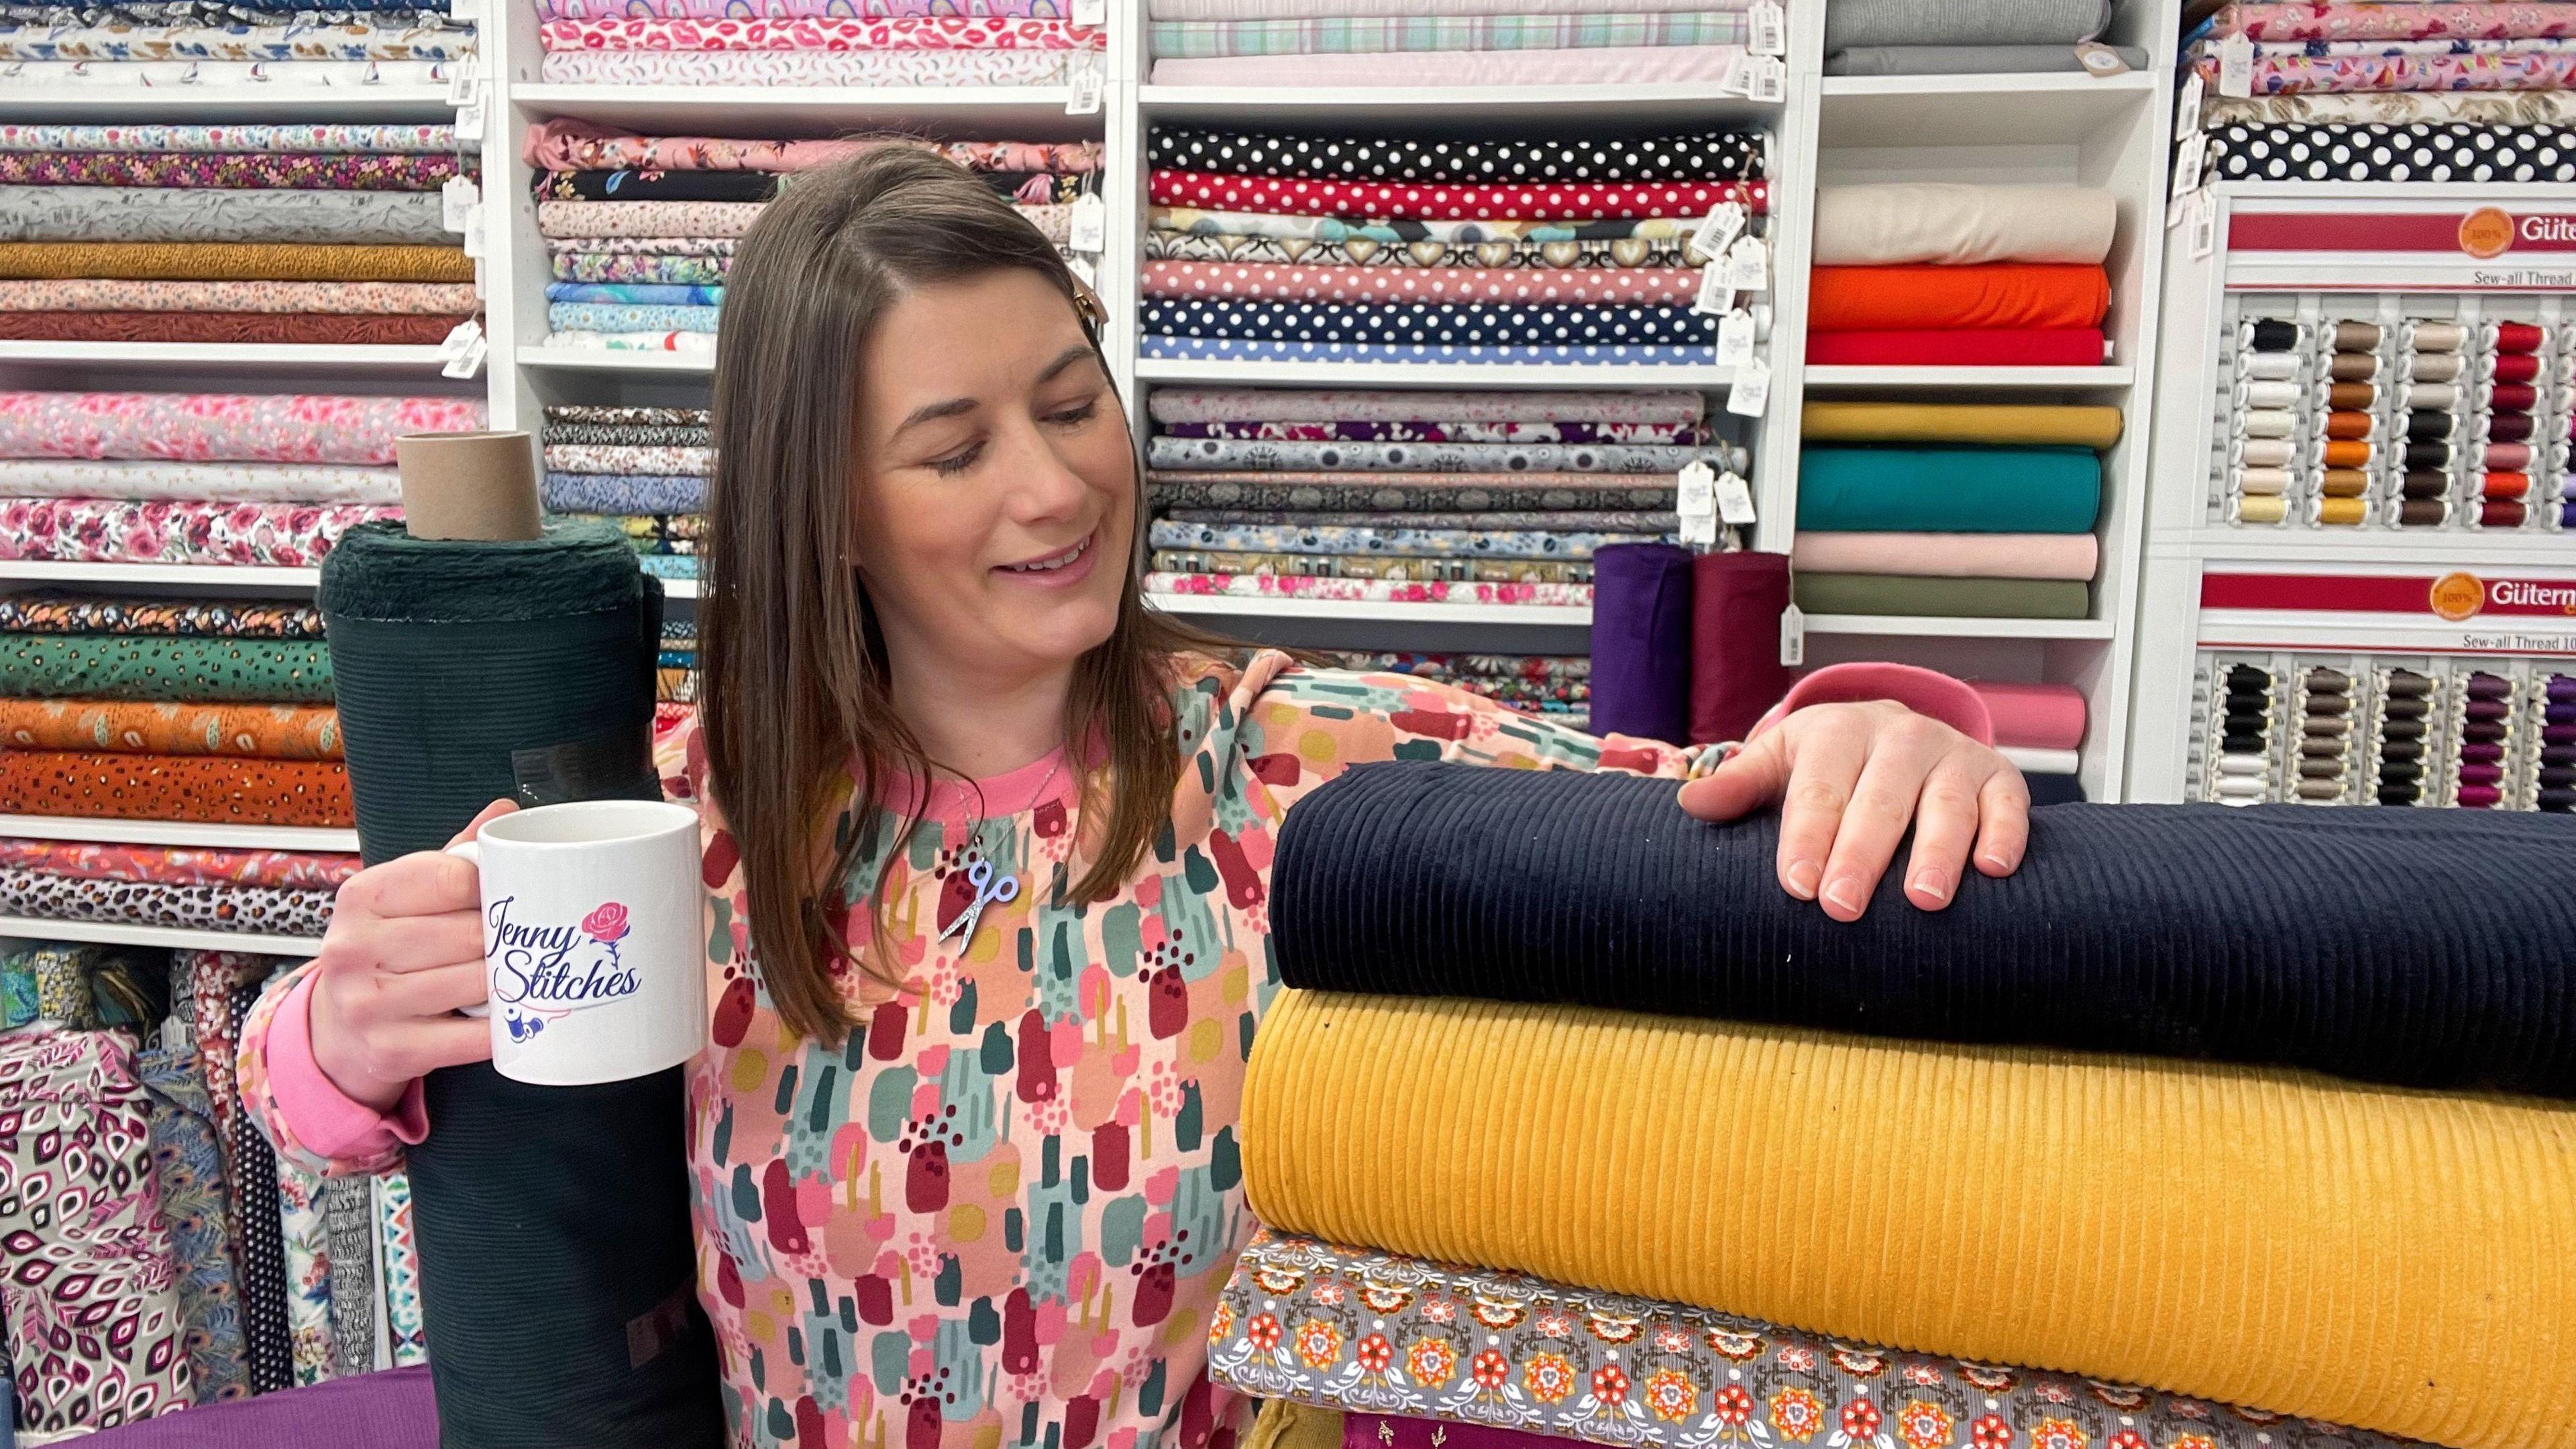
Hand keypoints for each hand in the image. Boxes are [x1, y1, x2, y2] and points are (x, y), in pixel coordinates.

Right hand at [308, 798, 514, 1110]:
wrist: (338, 1028)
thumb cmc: (386, 950)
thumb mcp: (405, 898)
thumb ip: (453, 858)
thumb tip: (504, 810)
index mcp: (361, 897)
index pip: (453, 878)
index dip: (494, 887)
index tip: (510, 896)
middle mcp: (354, 948)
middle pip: (471, 935)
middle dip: (506, 939)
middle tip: (526, 942)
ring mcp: (368, 1004)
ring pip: (478, 983)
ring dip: (510, 980)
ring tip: (519, 974)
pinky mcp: (392, 1050)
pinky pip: (475, 1037)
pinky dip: (506, 1028)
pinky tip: (516, 1017)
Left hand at [1676, 701, 2028, 921]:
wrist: (1896, 732)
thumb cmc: (1829, 762)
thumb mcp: (1781, 763)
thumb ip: (1741, 785)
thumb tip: (1690, 805)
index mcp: (1838, 732)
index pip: (1820, 788)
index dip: (1807, 836)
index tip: (1797, 886)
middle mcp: (1901, 737)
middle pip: (1880, 799)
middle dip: (1861, 854)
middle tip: (1843, 906)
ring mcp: (1954, 756)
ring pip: (1945, 804)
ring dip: (1937, 851)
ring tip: (1924, 900)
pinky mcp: (1999, 777)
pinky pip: (2008, 804)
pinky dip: (2005, 833)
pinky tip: (1992, 870)